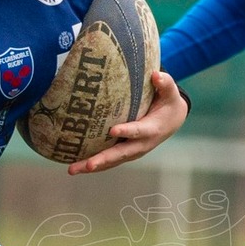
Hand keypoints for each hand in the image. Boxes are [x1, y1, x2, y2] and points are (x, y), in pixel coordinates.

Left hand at [69, 71, 189, 174]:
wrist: (171, 121)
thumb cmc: (168, 103)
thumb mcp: (170, 93)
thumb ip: (165, 84)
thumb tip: (155, 75)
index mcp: (152, 129)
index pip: (138, 131)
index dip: (127, 131)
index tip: (113, 130)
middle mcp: (141, 145)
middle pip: (121, 154)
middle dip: (104, 159)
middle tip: (88, 165)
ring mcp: (131, 151)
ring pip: (111, 161)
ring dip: (92, 166)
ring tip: (72, 169)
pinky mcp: (124, 153)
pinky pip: (108, 161)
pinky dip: (93, 165)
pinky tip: (75, 166)